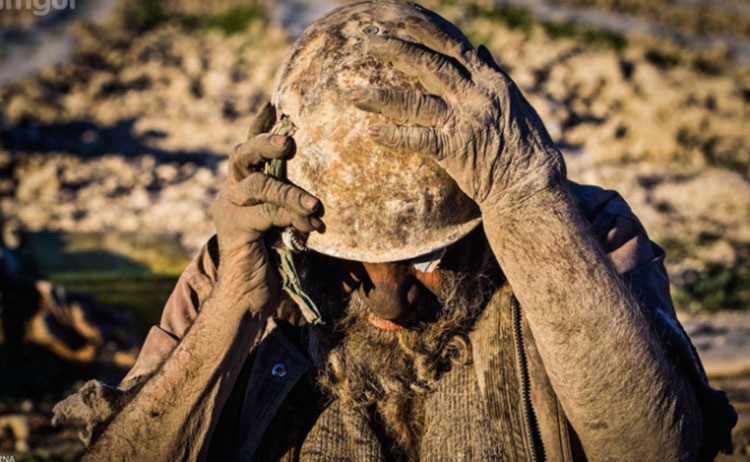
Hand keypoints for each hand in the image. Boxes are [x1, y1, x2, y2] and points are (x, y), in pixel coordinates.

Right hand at [210, 103, 321, 310]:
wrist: (249, 296)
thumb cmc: (272, 260)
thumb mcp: (285, 224)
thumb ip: (292, 203)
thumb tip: (321, 190)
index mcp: (241, 188)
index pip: (248, 151)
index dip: (259, 127)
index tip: (273, 105)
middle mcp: (230, 193)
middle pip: (242, 156)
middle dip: (265, 143)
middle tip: (289, 141)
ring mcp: (228, 210)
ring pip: (260, 185)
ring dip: (291, 193)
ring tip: (314, 206)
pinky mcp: (234, 228)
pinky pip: (267, 213)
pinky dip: (292, 219)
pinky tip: (310, 230)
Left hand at [350, 18, 564, 208]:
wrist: (531, 183)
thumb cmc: (525, 144)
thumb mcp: (514, 101)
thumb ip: (493, 74)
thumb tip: (480, 49)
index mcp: (489, 79)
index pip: (452, 45)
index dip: (424, 30)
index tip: (401, 18)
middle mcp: (475, 94)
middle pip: (427, 63)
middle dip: (395, 49)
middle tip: (367, 41)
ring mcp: (464, 121)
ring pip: (414, 101)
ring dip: (380, 96)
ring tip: (352, 94)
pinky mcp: (454, 150)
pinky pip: (417, 139)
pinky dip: (393, 135)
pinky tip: (370, 132)